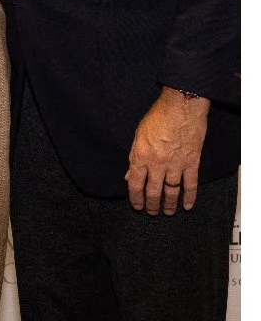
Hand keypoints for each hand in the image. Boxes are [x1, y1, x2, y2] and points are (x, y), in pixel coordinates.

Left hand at [127, 87, 210, 214]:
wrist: (181, 107)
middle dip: (151, 204)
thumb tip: (128, 175)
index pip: (135, 184)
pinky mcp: (192, 162)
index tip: (136, 205)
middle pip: (153, 191)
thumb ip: (133, 157)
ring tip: (168, 212)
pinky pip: (191, 183)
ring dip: (169, 204)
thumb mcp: (137, 136)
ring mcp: (176, 164)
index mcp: (141, 156)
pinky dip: (189, 196)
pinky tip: (188, 205)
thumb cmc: (158, 117)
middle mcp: (157, 164)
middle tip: (151, 212)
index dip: (135, 197)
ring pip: (171, 191)